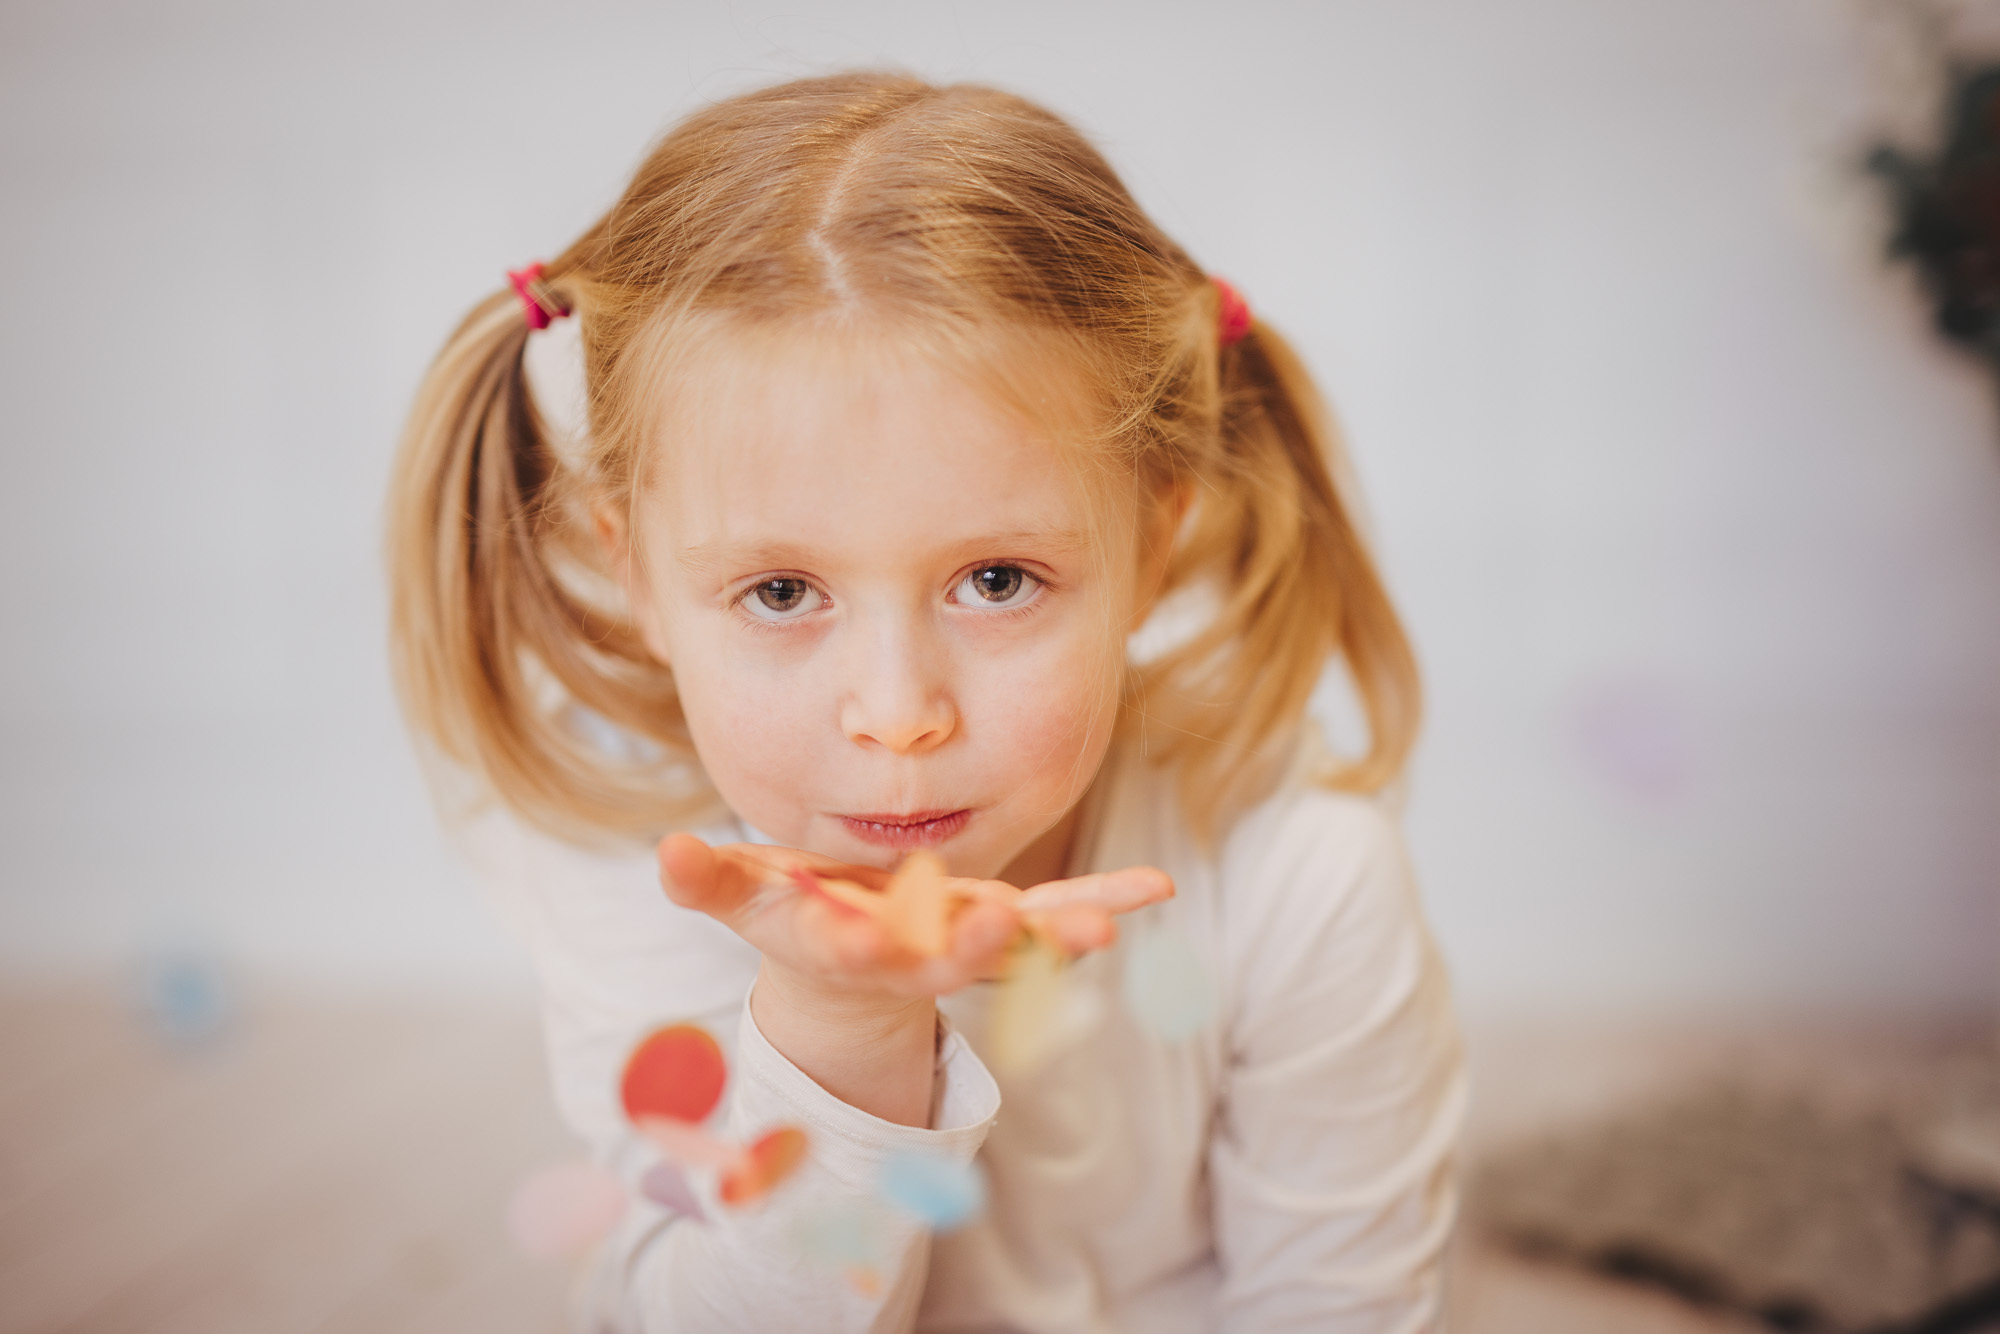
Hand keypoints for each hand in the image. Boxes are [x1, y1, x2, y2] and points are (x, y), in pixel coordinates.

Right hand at [656, 834, 1173, 1000]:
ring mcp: (968, 941)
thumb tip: (665, 853)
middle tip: (998, 931)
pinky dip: (1105, 900)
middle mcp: (916, 957)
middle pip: (943, 961)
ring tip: (1102, 932)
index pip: (847, 950)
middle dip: (970, 948)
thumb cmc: (791, 917)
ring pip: (1017, 944)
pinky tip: (1155, 886)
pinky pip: (1061, 908)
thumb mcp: (744, 898)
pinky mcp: (1008, 921)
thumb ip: (706, 880)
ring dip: (1058, 935)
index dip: (850, 943)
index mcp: (848, 949)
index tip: (856, 933)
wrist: (852, 961)